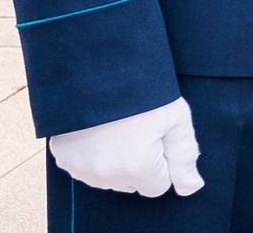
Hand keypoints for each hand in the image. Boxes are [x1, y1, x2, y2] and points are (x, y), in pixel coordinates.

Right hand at [48, 97, 203, 196]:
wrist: (97, 65)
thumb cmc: (143, 90)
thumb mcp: (175, 118)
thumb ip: (184, 157)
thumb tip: (190, 188)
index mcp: (136, 168)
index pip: (158, 186)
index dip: (162, 162)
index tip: (158, 136)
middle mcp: (105, 174)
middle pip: (132, 183)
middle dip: (140, 164)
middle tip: (139, 129)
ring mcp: (80, 167)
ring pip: (108, 177)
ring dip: (116, 161)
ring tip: (119, 127)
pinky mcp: (62, 156)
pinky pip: (84, 167)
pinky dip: (93, 154)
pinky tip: (98, 130)